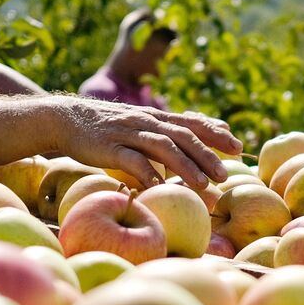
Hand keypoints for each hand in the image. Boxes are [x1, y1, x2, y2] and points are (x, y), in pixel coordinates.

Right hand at [58, 98, 241, 188]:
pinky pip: (131, 160)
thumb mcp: (140, 125)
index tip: (238, 147)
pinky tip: (161, 187)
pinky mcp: (108, 147)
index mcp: (155, 118)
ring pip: (162, 146)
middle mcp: (145, 122)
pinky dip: (148, 172)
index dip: (216, 133)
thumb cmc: (108, 129)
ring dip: (185, 165)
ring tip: (202, 184)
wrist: (66, 119)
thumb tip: (197, 146)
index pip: (191, 122)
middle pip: (182, 135)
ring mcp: (127, 133)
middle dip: (206, 154)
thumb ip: (166, 133)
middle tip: (225, 175)